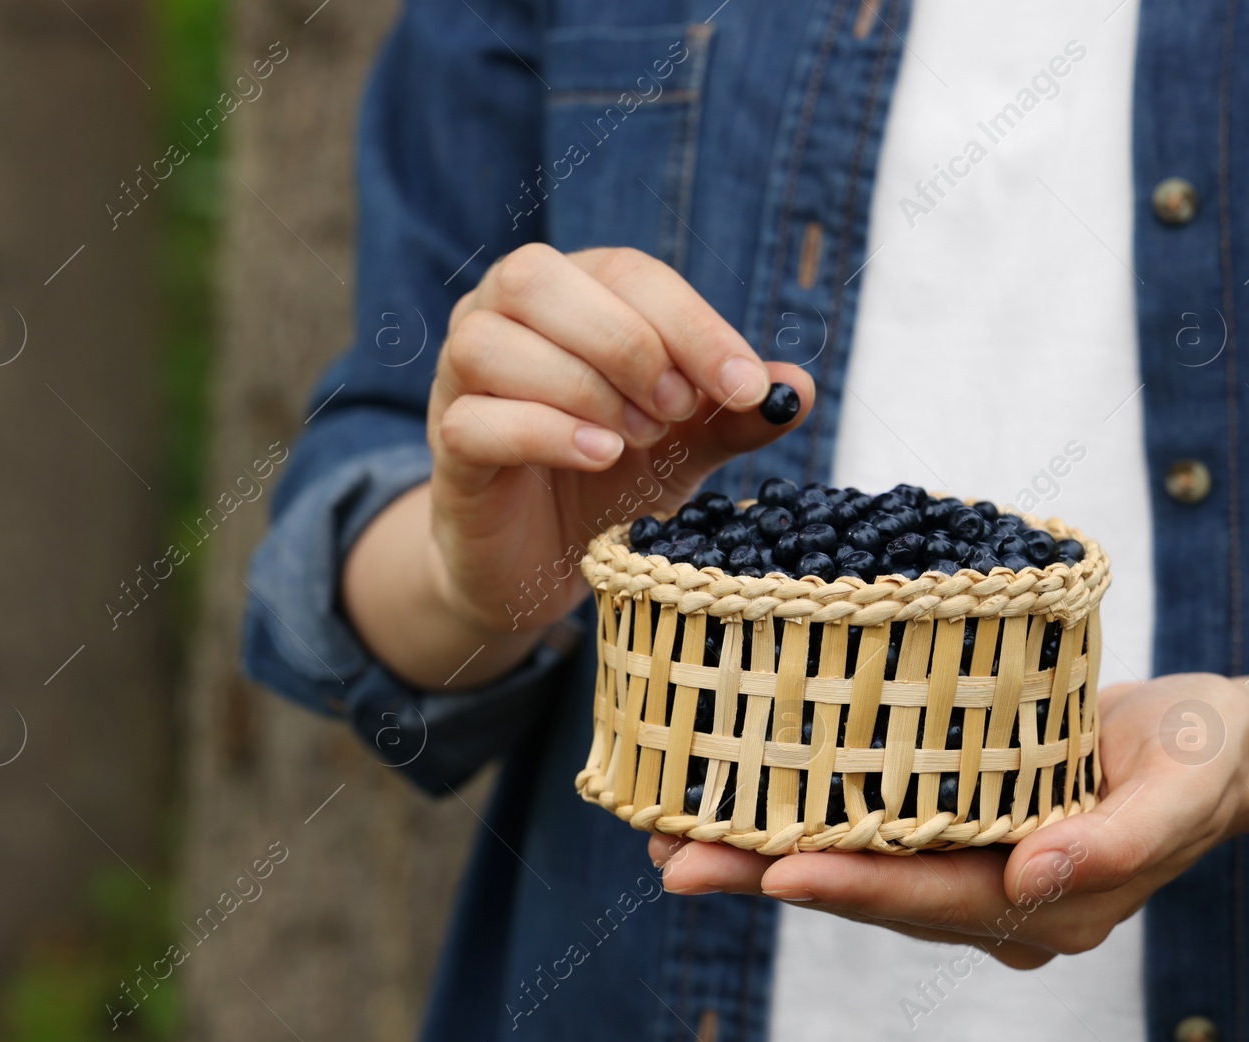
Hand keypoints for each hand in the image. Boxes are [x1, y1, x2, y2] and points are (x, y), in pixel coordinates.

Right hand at [426, 244, 811, 634]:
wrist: (540, 562)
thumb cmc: (608, 480)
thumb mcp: (686, 444)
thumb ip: (734, 414)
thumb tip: (799, 388)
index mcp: (567, 293)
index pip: (624, 272)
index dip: (689, 322)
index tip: (745, 384)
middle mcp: (499, 317)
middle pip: (537, 278)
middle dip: (625, 340)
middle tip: (676, 409)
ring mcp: (459, 380)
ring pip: (491, 342)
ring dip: (581, 386)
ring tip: (637, 438)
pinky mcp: (448, 447)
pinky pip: (475, 420)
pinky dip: (544, 433)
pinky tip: (599, 457)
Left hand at [650, 673, 1248, 968]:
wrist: (1209, 743)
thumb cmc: (1202, 755)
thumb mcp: (1184, 785)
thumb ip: (1117, 842)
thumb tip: (1033, 878)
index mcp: (1051, 903)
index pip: (937, 900)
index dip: (856, 888)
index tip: (776, 871)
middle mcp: (996, 899)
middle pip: (871, 894)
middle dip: (769, 879)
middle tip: (675, 860)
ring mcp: (970, 869)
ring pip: (854, 868)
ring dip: (760, 855)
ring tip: (668, 837)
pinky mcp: (952, 828)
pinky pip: (867, 832)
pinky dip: (798, 820)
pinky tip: (729, 806)